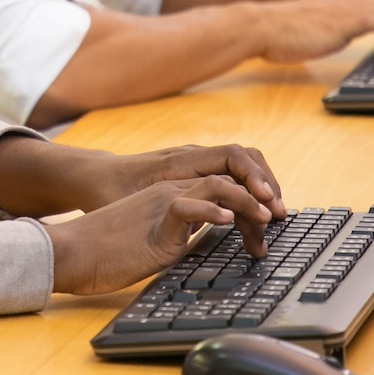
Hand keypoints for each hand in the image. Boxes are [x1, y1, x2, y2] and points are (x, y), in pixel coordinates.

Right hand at [46, 174, 273, 295]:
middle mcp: (171, 194)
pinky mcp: (154, 222)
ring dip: (246, 200)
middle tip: (278, 220)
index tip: (266, 225)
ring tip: (265, 217)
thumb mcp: (151, 242)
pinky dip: (211, 211)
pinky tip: (228, 220)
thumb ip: (175, 238)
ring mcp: (163, 205)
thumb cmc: (105, 253)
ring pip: (215, 187)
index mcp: (171, 198)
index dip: (248, 201)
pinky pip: (187, 208)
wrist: (72, 251)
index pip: (220, 188)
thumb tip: (197, 252)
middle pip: (226, 183)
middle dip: (258, 198)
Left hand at [72, 144, 284, 218]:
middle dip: (266, 183)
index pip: (232, 156)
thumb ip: (165, 205)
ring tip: (272, 219)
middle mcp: (192, 156)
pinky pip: (230, 175)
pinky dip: (246, 192)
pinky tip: (252, 215)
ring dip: (260, 188)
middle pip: (245, 158)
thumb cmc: (109, 192)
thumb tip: (195, 214)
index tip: (267, 201)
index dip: (254, 177)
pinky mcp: (195, 173)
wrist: (93, 178)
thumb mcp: (132, 201)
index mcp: (182, 160)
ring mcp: (195, 163)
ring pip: (241, 167)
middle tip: (280, 215)